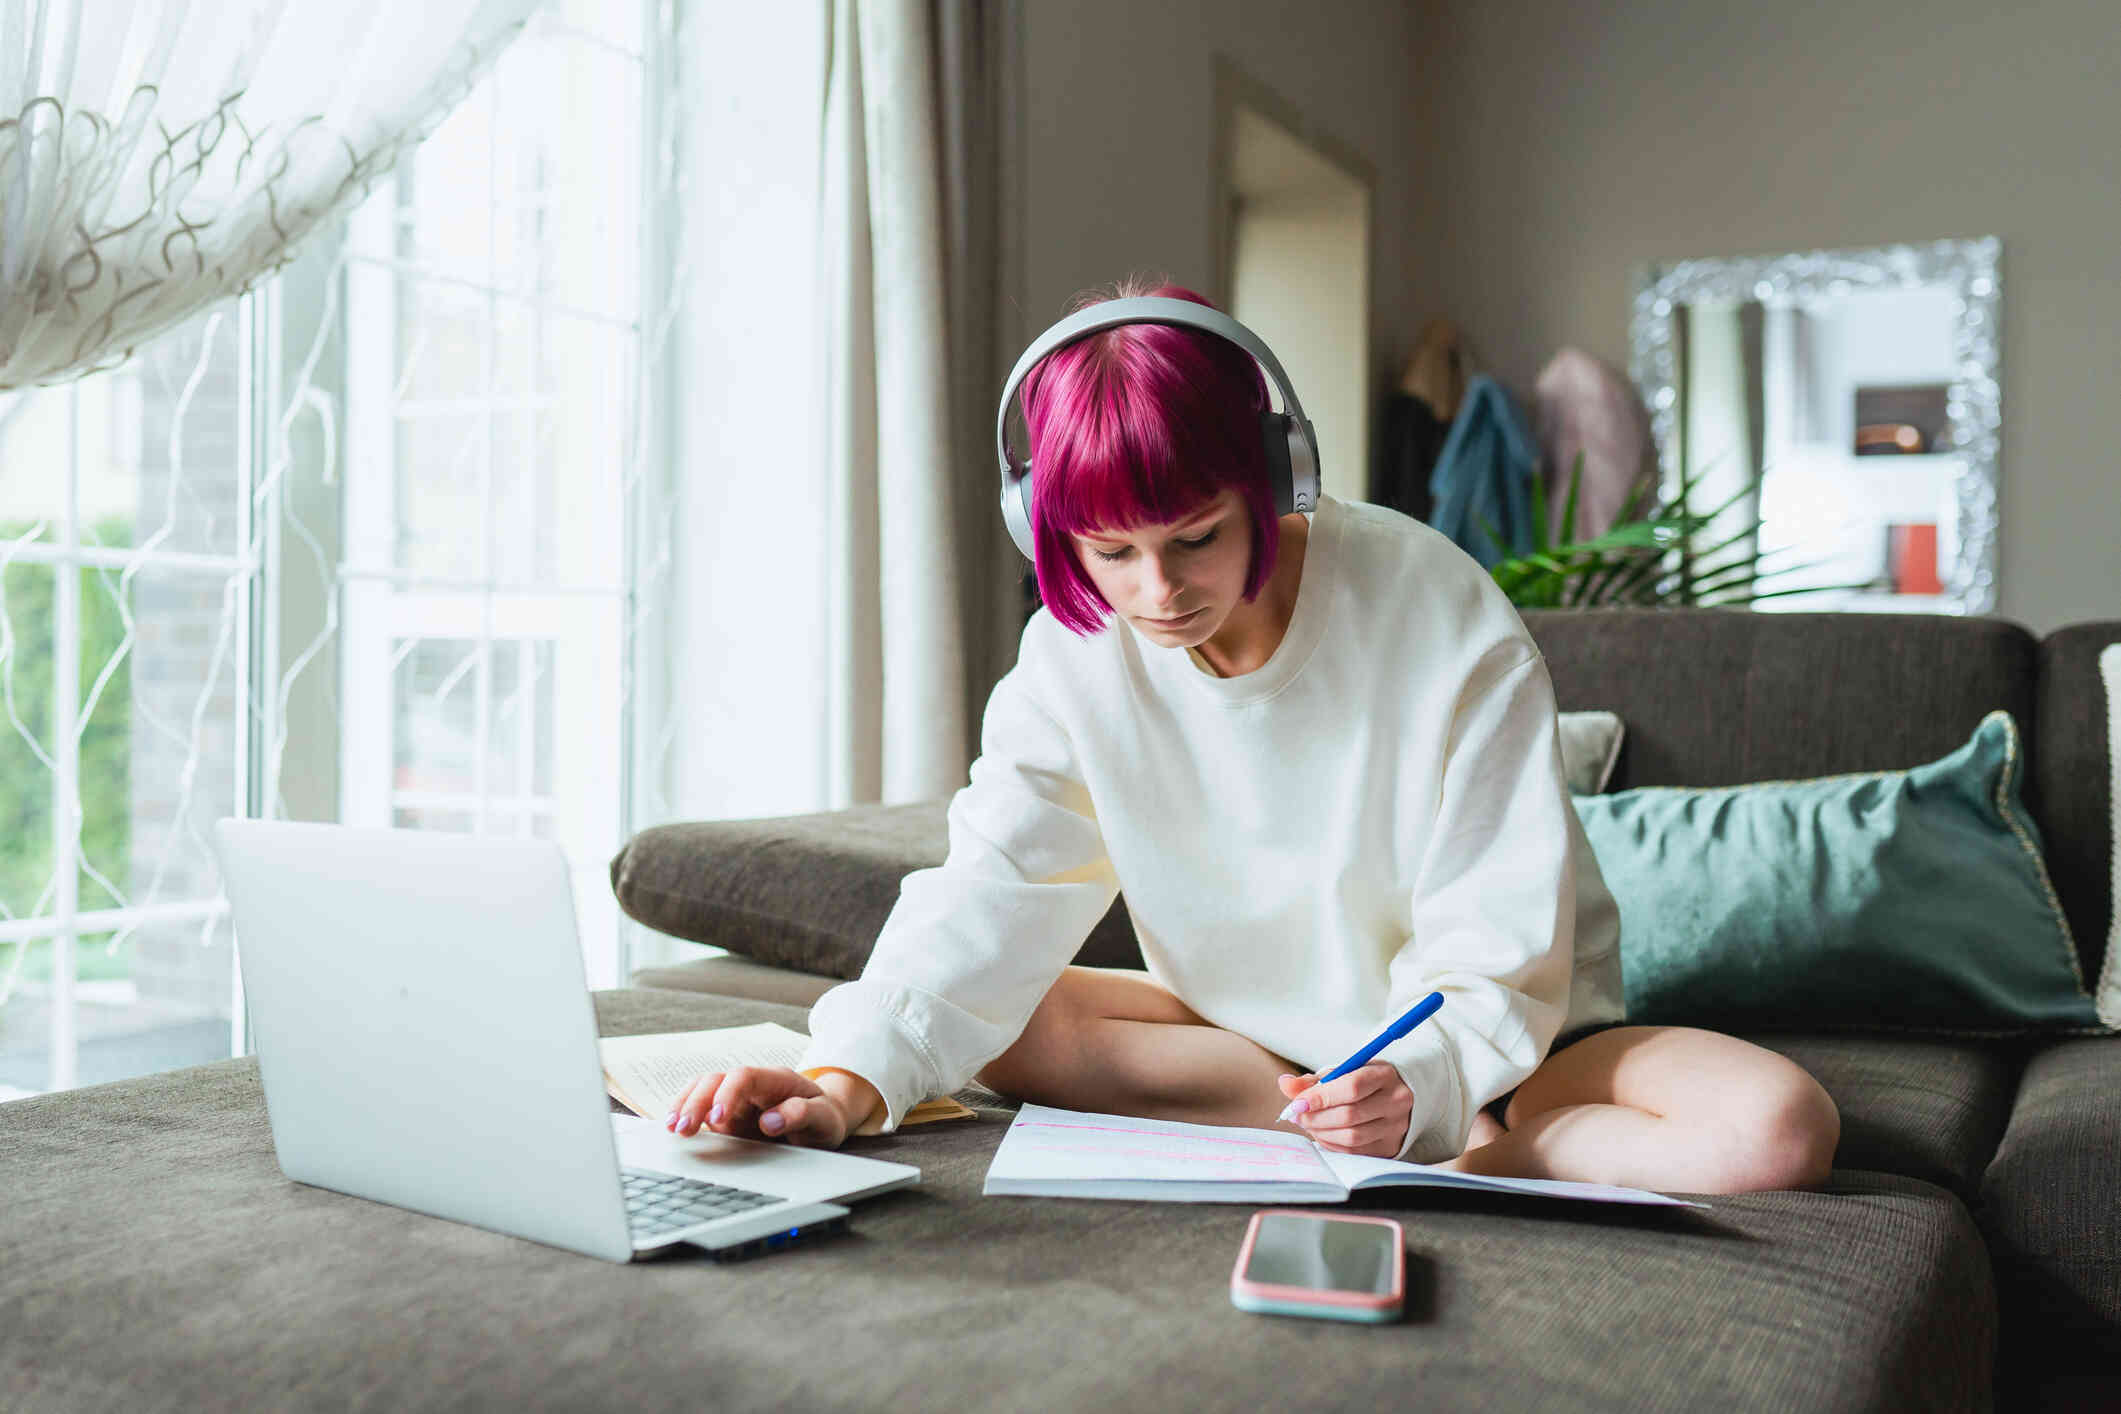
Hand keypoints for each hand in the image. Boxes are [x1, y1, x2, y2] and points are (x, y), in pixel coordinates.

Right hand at [667, 1066, 848, 1149]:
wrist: (822, 1119)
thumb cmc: (823, 1116)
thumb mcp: (824, 1118)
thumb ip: (802, 1115)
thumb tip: (770, 1121)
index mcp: (775, 1079)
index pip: (744, 1077)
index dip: (727, 1095)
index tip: (717, 1118)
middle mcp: (751, 1085)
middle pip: (716, 1080)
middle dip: (696, 1102)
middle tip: (684, 1129)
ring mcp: (736, 1098)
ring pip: (702, 1089)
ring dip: (685, 1105)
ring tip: (672, 1128)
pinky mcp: (728, 1114)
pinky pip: (701, 1108)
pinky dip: (686, 1114)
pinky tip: (673, 1128)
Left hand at [1277, 1062, 1412, 1157]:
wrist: (1398, 1096)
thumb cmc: (1365, 1081)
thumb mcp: (1343, 1072)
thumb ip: (1314, 1080)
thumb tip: (1286, 1084)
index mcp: (1385, 1075)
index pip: (1352, 1087)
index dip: (1320, 1097)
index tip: (1297, 1103)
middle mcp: (1396, 1101)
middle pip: (1349, 1115)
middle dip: (1316, 1118)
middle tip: (1297, 1115)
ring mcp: (1396, 1127)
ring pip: (1352, 1137)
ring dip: (1321, 1133)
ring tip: (1308, 1124)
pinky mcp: (1390, 1146)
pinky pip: (1355, 1151)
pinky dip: (1332, 1144)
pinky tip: (1323, 1134)